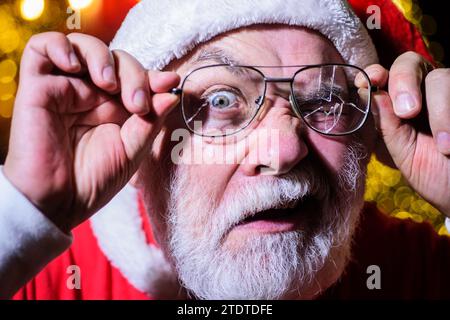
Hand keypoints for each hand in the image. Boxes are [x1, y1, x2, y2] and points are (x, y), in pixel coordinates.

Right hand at [3, 32, 179, 231]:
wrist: (57, 204)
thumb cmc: (94, 182)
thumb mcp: (132, 151)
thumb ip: (150, 121)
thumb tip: (172, 92)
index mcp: (115, 109)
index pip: (135, 77)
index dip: (152, 76)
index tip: (171, 83)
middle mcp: (91, 95)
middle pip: (116, 59)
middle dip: (134, 75)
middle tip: (137, 105)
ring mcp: (65, 88)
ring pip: (83, 46)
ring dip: (102, 57)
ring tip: (108, 84)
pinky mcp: (37, 87)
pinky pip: (42, 47)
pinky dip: (60, 46)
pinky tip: (74, 67)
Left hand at [359, 52, 449, 215]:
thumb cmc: (434, 174)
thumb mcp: (404, 153)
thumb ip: (387, 125)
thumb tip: (370, 94)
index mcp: (401, 102)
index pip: (385, 75)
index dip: (376, 72)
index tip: (371, 81)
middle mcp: (426, 91)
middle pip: (411, 63)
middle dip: (403, 82)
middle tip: (408, 112)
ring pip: (441, 77)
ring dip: (439, 110)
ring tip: (443, 146)